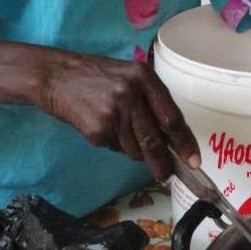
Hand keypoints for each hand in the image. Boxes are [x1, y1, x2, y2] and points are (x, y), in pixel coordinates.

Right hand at [38, 52, 200, 179]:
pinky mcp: (97, 130)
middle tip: (167, 174)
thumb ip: (150, 99)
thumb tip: (171, 137)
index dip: (184, 142)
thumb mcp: (129, 75)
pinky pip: (115, 148)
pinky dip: (114, 145)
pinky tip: (104, 128)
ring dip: (134, 150)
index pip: (171, 116)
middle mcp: (131, 94)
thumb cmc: (97, 75)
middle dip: (163, 163)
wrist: (57, 76)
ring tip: (120, 131)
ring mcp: (113, 113)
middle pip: (155, 141)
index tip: (193, 160)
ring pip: (135, 149)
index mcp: (143, 77)